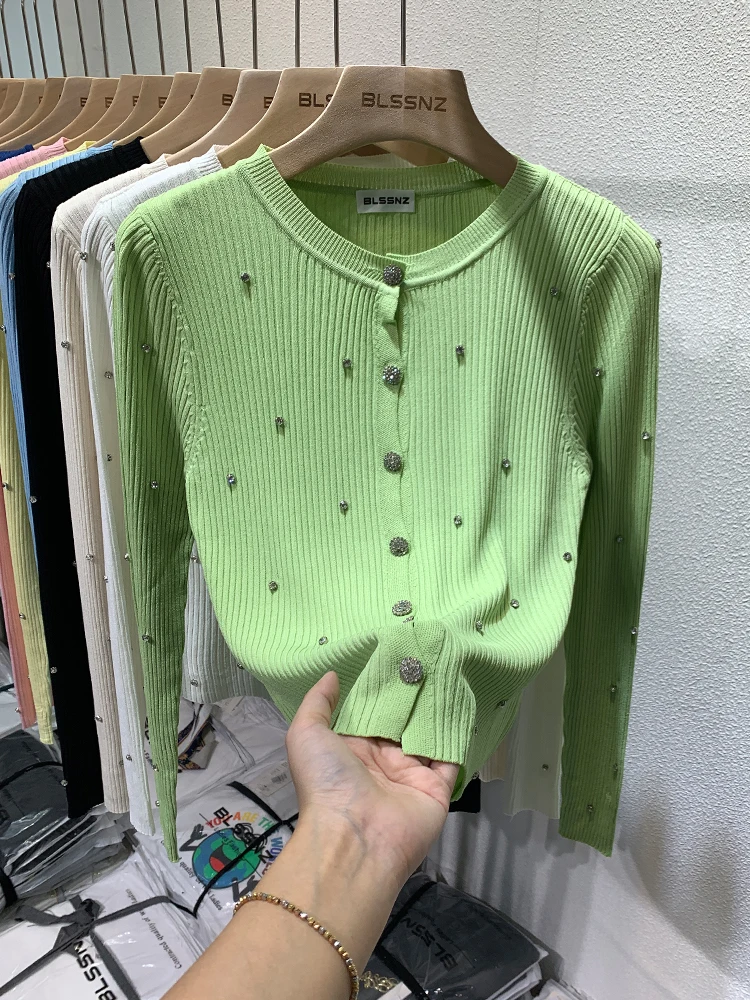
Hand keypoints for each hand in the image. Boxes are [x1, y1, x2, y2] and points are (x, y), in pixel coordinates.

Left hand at [286, 671, 458, 889]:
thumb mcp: (306, 734)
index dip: (379, 687)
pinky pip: (450, 757)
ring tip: (447, 671)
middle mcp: (381, 761)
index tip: (393, 656)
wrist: (354, 837)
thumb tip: (332, 675)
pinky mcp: (436, 788)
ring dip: (436, 709)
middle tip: (424, 657)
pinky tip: (464, 703)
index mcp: (352, 749)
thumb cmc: (326, 781)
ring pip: (427, 735)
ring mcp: (410, 776)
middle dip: (411, 694)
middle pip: (400, 721)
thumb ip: (318, 703)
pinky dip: (458, 735)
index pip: (369, 713)